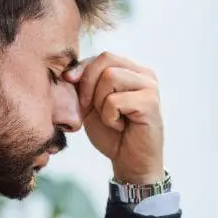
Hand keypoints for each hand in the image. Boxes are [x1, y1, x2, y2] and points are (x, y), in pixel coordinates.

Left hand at [65, 52, 163, 184]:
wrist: (130, 162)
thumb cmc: (112, 133)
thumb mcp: (91, 104)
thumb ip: (84, 83)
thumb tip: (68, 71)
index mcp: (132, 71)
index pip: (102, 56)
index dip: (82, 69)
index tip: (69, 83)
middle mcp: (144, 74)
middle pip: (105, 60)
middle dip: (89, 85)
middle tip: (91, 108)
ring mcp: (149, 87)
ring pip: (110, 77)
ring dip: (100, 103)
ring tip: (112, 118)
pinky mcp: (150, 103)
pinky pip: (115, 100)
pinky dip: (109, 117)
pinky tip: (120, 126)